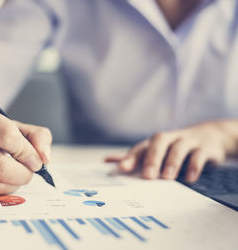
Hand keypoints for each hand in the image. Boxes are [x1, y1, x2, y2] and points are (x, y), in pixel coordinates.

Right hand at [0, 100, 51, 193]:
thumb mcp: (8, 123)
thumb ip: (35, 135)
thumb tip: (44, 157)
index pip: (8, 136)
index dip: (28, 153)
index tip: (35, 160)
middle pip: (1, 167)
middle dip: (24, 174)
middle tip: (29, 172)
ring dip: (13, 184)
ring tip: (15, 175)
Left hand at [105, 121, 235, 182]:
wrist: (209, 136)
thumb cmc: (173, 147)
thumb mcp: (153, 150)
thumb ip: (132, 157)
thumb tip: (106, 160)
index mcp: (154, 142)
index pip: (140, 148)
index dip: (130, 157)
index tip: (122, 168)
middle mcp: (169, 139)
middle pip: (158, 143)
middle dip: (152, 159)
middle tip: (148, 176)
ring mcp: (187, 141)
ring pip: (178, 147)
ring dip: (172, 162)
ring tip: (167, 178)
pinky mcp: (204, 148)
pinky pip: (199, 155)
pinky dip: (194, 166)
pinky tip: (190, 179)